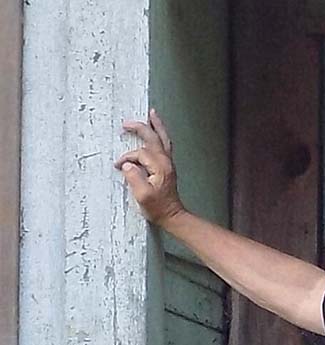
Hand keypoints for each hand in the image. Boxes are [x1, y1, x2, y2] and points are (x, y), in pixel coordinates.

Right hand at [114, 109, 185, 225]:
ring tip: (151, 114)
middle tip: (127, 123)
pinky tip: (157, 132)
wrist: (172, 216)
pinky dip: (160, 135)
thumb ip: (134, 178)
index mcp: (160, 167)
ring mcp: (168, 164)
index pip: (140, 154)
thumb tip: (126, 165)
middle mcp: (166, 162)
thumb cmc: (158, 208)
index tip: (118, 166)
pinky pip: (165, 145)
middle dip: (141, 128)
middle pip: (154, 138)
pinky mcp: (167, 167)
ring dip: (156, 126)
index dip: (127, 158)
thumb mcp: (143, 196)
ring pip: (163, 139)